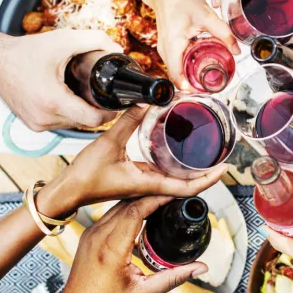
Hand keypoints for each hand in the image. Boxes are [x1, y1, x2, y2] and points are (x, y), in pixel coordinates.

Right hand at [0, 29, 121, 131]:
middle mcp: (44, 117)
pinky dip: (67, 113)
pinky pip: (59, 123)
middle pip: (85, 122)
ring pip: (73, 124)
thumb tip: (117, 48)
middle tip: (103, 92)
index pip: (94, 120)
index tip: (116, 101)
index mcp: (53, 101)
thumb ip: (94, 40)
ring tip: (84, 93)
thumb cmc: (25, 52)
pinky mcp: (32, 125)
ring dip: (81, 112)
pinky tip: (68, 98)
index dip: (110, 112)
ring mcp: (37, 124)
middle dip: (96, 108)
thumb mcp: (63, 40)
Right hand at [38, 106, 227, 213]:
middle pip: (186, 185)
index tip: (225, 168)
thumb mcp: (108, 142)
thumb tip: (148, 101)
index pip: (188, 187)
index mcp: (148, 184)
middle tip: (221, 156)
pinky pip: (161, 175)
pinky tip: (174, 153)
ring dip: (191, 170)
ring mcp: (142, 185)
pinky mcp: (134, 180)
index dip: (209, 179)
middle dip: (206, 173)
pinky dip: (173, 166)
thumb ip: (128, 121)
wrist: (67, 191)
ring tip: (205, 153)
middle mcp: (149, 187)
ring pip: (174, 180)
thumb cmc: (85, 175)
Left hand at [60, 196, 207, 292]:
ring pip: (118, 205)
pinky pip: (111, 214)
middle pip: (128, 203)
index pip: (135, 210)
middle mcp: (98, 236)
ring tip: (162, 200)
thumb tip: (200, 268)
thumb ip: (174, 277)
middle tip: (173, 194)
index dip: (157, 199)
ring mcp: (91, 233)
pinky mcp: (89, 235)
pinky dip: (129, 209)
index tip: (174, 194)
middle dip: (152, 195)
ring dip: (140, 200)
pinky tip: (144, 213)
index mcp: (111, 249)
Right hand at [152, 0, 238, 88]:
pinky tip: (200, 64)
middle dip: (193, 84)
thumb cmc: (182, 1)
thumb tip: (237, 50)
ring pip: (176, 70)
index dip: (191, 88)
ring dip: (190, 76)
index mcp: (173, 46)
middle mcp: (165, 51)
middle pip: (177, 77)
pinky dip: (186, 66)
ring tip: (208, 78)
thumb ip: (223, 33)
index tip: (206, 91)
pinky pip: (176, 62)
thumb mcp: (206, 16)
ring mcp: (164, 49)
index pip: (177, 76)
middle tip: (212, 86)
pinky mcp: (167, 46)